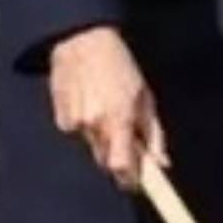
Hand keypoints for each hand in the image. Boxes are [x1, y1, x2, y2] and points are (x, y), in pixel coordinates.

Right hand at [46, 26, 165, 189]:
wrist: (82, 40)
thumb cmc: (119, 64)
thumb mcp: (145, 96)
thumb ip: (153, 133)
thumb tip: (161, 161)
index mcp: (118, 119)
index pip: (122, 167)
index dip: (129, 179)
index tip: (136, 182)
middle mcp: (94, 125)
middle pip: (107, 161)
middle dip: (118, 156)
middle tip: (125, 135)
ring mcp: (75, 123)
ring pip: (92, 147)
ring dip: (102, 138)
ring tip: (105, 108)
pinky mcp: (61, 118)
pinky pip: (77, 134)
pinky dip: (85, 126)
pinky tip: (89, 103)